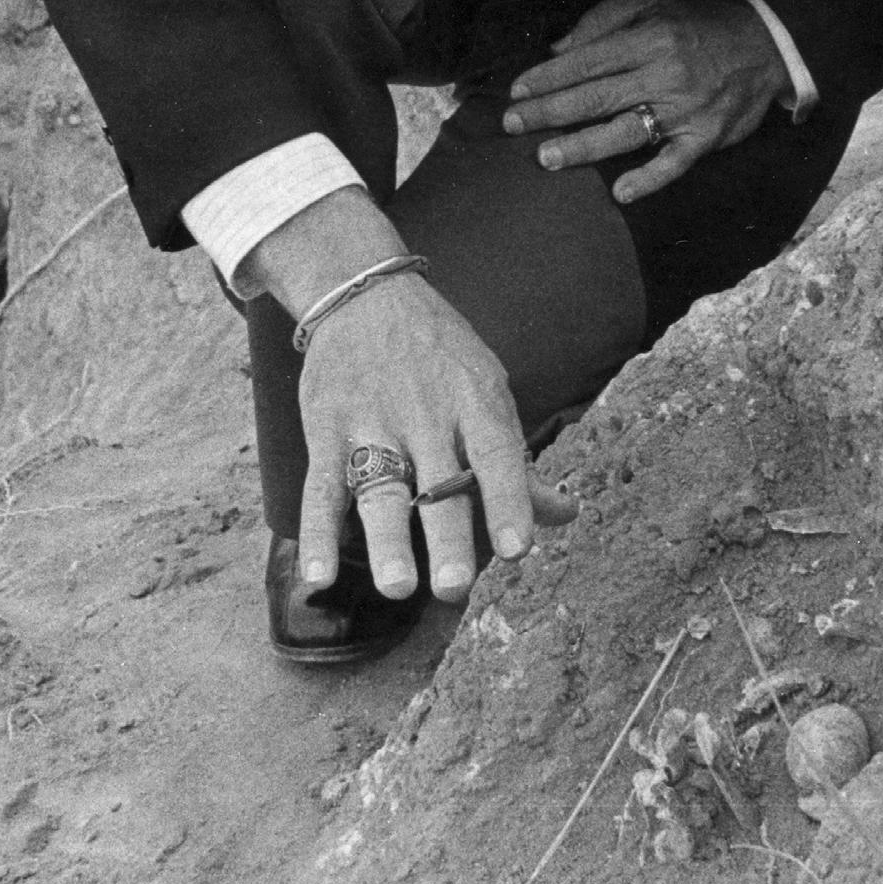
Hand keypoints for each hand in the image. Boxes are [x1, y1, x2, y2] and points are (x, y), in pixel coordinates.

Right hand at [251, 193, 576, 603]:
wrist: (364, 295)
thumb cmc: (438, 355)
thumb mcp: (486, 389)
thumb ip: (516, 462)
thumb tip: (565, 514)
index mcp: (474, 404)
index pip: (496, 456)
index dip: (509, 502)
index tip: (518, 549)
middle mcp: (426, 416)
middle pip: (439, 485)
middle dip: (448, 537)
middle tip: (455, 587)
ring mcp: (373, 425)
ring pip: (380, 490)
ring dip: (387, 541)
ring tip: (397, 588)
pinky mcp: (327, 431)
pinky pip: (320, 488)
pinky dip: (317, 535)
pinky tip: (318, 578)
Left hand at [499, 0, 789, 204]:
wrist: (768, 44)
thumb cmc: (700, 19)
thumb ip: (605, 17)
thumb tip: (559, 48)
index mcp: (649, 37)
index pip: (587, 61)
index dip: (548, 77)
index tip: (516, 90)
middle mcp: (664, 74)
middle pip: (596, 98)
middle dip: (549, 112)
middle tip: (512, 125)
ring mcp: (686, 110)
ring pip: (625, 132)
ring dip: (582, 147)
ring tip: (546, 158)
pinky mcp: (706, 137)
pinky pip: (674, 163)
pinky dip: (649, 178)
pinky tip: (620, 192)